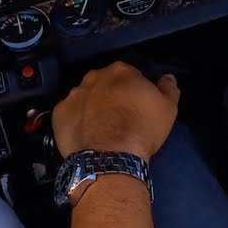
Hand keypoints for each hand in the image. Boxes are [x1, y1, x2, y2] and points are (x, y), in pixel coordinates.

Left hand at [53, 61, 179, 160]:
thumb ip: (168, 88)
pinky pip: (69, 114)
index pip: (129, 74)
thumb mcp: (168, 108)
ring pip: (84, 97)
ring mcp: (74, 95)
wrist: (111, 156)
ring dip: (92, 108)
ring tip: (102, 129)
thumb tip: (167, 78)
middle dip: (110, 95)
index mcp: (120, 71)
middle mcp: (94, 77)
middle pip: (104, 83)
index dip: (133, 90)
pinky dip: (76, 121)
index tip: (137, 105)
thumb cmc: (142, 129)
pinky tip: (86, 135)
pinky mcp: (59, 114)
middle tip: (120, 117)